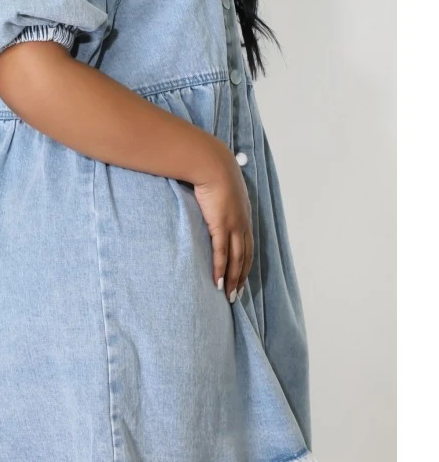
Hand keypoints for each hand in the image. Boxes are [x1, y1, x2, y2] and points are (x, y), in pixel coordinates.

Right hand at [193, 142, 254, 301]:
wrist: (213, 165)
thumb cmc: (214, 173)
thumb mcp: (222, 189)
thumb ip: (220, 200)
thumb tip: (213, 203)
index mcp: (244, 216)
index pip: (248, 246)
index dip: (245, 264)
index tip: (242, 278)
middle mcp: (243, 224)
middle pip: (245, 257)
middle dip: (241, 278)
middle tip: (237, 295)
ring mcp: (233, 226)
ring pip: (236, 260)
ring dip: (233, 279)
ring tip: (228, 296)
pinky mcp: (221, 226)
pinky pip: (222, 254)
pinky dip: (221, 270)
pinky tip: (218, 282)